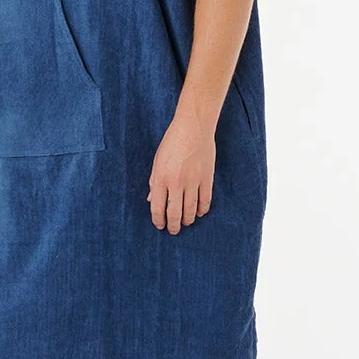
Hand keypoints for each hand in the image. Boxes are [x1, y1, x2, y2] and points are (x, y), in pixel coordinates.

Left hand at [147, 113, 214, 232]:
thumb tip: (151, 199)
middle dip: (173, 225)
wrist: (193, 127)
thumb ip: (155, 181)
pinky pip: (205, 200)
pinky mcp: (207, 178)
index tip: (160, 226)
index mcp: (161, 178)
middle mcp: (177, 182)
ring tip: (186, 222)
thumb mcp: (157, 160)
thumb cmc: (173, 142)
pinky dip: (203, 210)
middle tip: (173, 230)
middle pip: (174, 213)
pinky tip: (200, 213)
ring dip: (188, 220)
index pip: (158, 208)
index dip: (158, 220)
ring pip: (191, 210)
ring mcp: (193, 181)